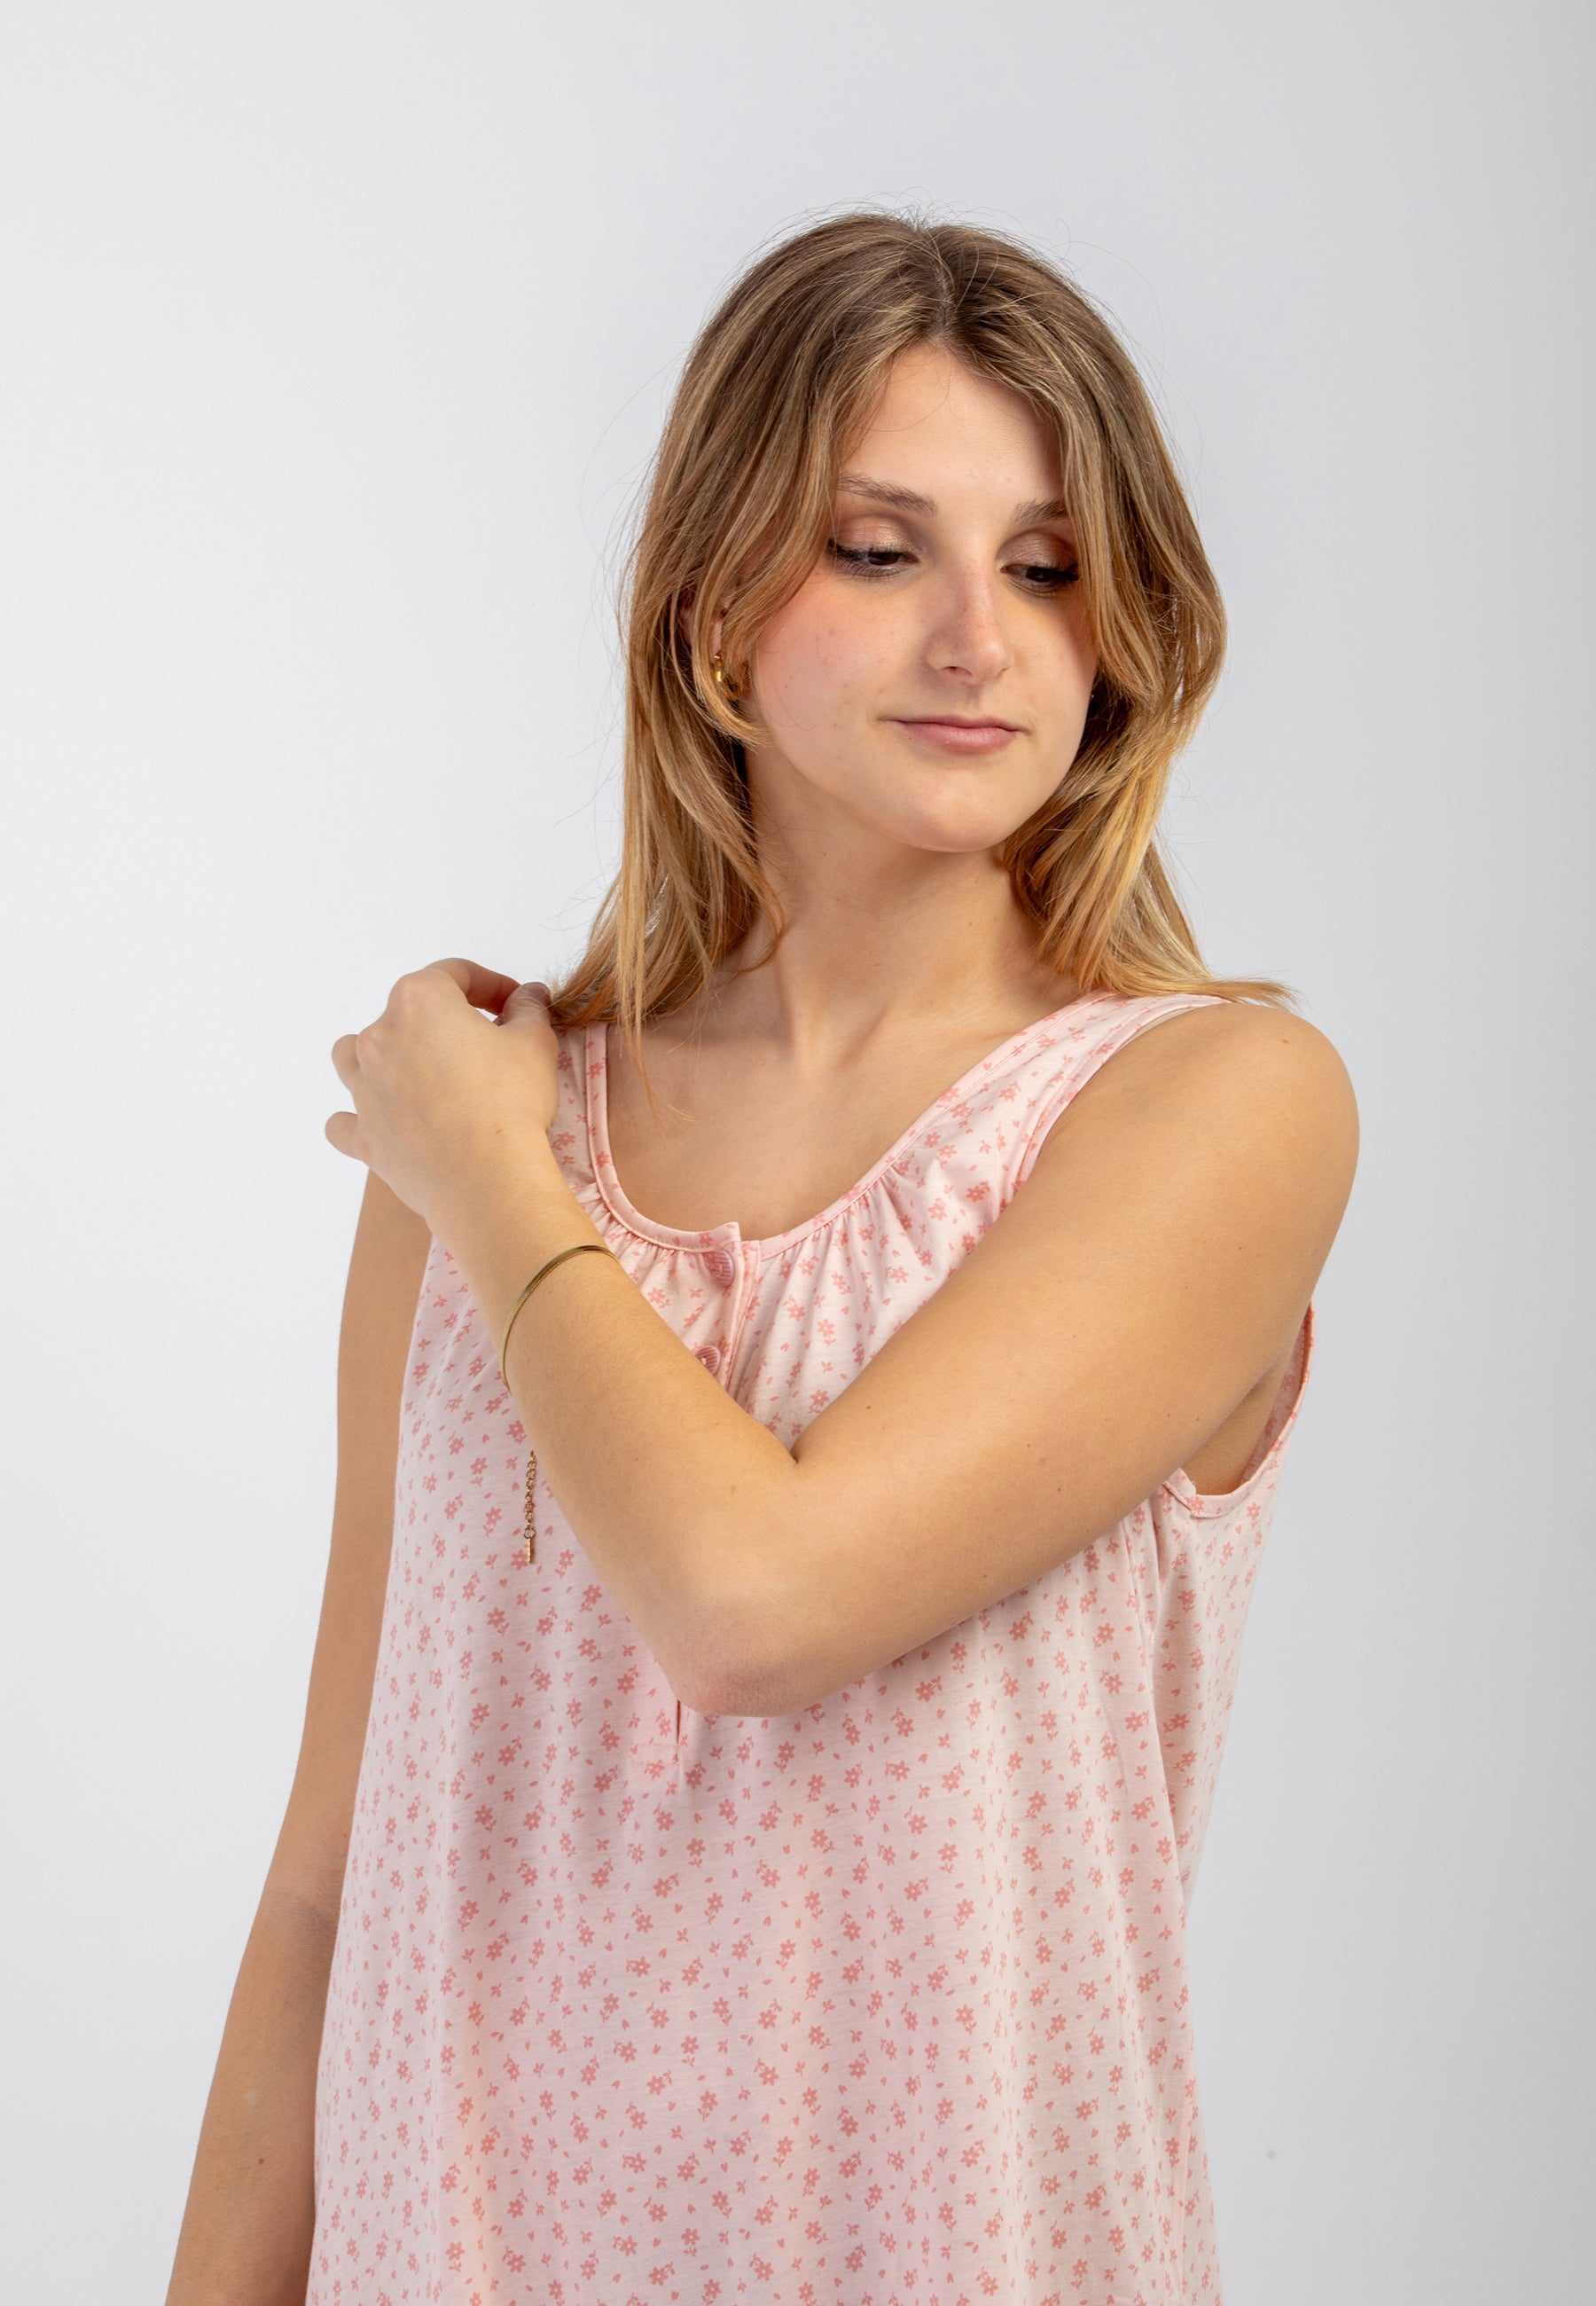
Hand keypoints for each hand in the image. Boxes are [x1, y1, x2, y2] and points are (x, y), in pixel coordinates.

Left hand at [325, 959, 559, 1235]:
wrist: (484, 1178)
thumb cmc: (510, 1102)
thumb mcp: (534, 1043)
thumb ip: (527, 1010)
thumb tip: (526, 995)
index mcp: (419, 1001)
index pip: (454, 974)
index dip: (490, 985)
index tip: (513, 1004)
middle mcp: (379, 1036)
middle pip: (405, 1012)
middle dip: (443, 1022)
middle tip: (483, 1044)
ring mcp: (364, 1087)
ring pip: (352, 1056)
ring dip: (381, 1056)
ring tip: (415, 1072)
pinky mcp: (363, 1134)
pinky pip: (345, 1121)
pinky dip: (360, 1117)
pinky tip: (383, 1121)